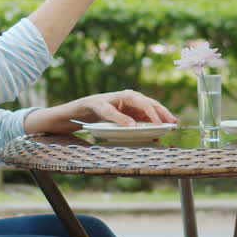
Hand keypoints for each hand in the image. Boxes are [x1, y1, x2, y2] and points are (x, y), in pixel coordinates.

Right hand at [25, 89, 178, 133]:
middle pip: (142, 99)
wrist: (62, 120)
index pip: (146, 105)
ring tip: (155, 124)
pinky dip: (119, 117)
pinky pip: (107, 109)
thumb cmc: (87, 124)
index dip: (161, 111)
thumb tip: (150, 138)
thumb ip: (127, 130)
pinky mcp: (91, 103)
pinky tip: (130, 126)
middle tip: (170, 123)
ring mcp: (104, 99)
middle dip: (158, 110)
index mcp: (122, 104)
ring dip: (144, 111)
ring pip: (129, 99)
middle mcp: (116, 98)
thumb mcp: (111, 129)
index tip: (173, 122)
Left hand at [78, 89, 177, 126]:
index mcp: (130, 96)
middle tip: (174, 123)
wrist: (89, 107)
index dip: (154, 115)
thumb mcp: (105, 111)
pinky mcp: (134, 115)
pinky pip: (146, 120)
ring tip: (171, 127)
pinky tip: (158, 133)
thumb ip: (119, 118)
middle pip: (154, 106)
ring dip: (162, 119)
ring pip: (152, 113)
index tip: (160, 124)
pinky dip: (153, 125)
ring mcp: (135, 107)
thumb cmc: (96, 106)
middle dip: (164, 114)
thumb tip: (133, 126)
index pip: (146, 104)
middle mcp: (135, 100)